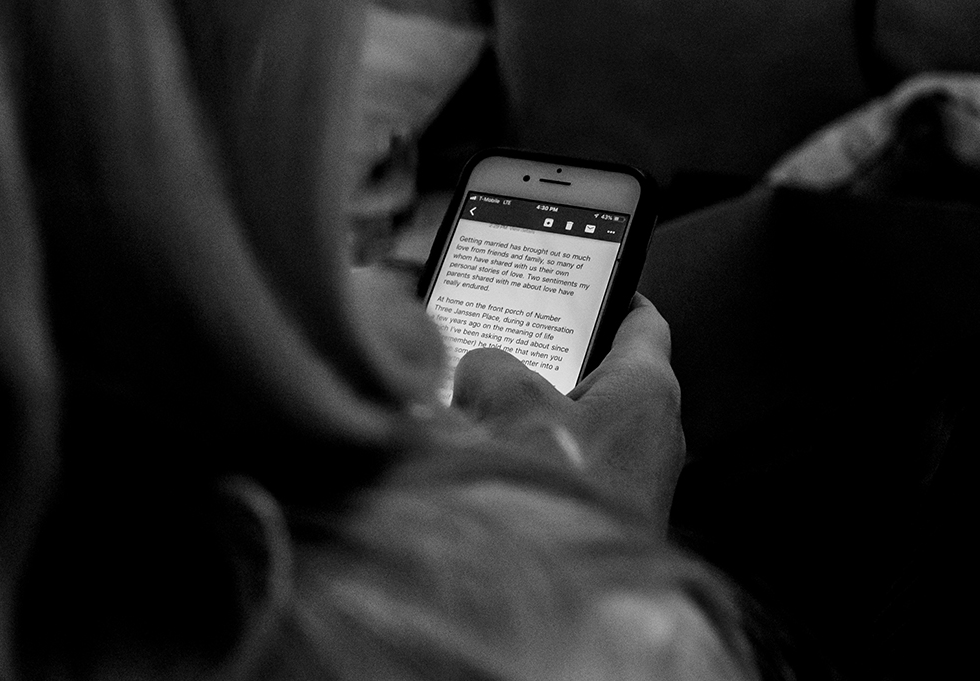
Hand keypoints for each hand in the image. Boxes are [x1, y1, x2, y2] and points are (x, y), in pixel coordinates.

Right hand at [452, 294, 684, 532]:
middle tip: (513, 338)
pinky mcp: (612, 509)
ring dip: (541, 408)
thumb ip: (490, 367)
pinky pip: (576, 460)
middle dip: (555, 354)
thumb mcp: (511, 405)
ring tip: (490, 398)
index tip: (588, 277)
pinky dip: (543, 449)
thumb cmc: (562, 497)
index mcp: (648, 387)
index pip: (642, 319)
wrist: (578, 600)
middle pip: (604, 369)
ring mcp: (636, 474)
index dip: (613, 290)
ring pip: (584, 419)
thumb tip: (480, 372)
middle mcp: (654, 429)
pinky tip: (499, 453)